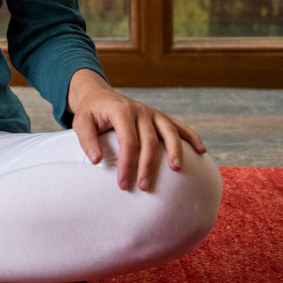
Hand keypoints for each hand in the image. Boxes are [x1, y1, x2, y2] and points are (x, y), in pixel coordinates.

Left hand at [67, 70, 206, 191]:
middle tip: (144, 188)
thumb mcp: (80, 122)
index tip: (124, 185)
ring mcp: (152, 112)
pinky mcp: (159, 116)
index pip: (128, 141)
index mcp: (121, 111)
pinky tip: (201, 151)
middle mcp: (140, 110)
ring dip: (175, 150)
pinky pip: (179, 126)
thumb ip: (87, 140)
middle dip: (148, 165)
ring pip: (169, 131)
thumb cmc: (90, 113)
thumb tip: (96, 161)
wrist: (99, 95)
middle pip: (149, 140)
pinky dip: (191, 137)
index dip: (127, 164)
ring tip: (176, 170)